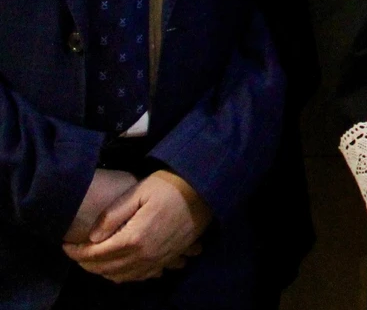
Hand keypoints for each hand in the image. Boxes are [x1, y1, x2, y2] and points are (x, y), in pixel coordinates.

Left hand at [63, 171, 211, 281]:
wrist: (206, 190)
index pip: (96, 254)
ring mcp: (159, 260)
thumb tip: (92, 236)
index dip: (76, 252)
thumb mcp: (138, 192)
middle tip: (75, 253)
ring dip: (104, 271)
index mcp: (134, 238)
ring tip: (93, 259)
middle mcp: (145, 255)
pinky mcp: (169, 259)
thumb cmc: (171, 186)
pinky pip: (142, 276)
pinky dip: (125, 275)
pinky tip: (120, 265)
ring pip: (123, 277)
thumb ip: (112, 215)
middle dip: (86, 263)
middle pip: (106, 269)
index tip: (64, 245)